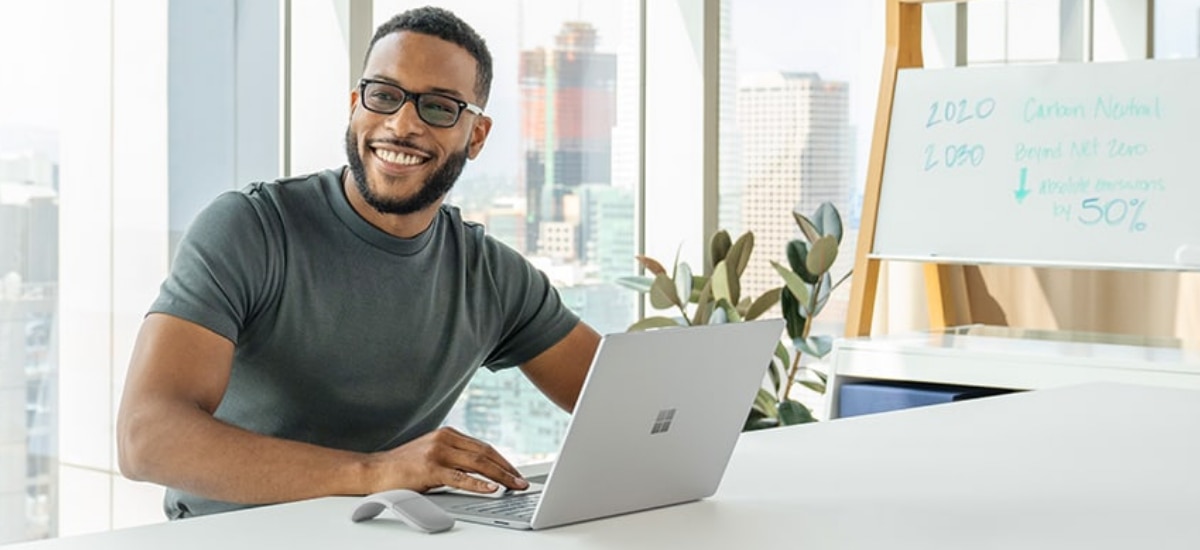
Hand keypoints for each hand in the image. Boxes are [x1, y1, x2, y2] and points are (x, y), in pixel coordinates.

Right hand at [366, 427, 528, 494]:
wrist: (374, 470)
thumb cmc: (404, 467)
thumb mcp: (433, 454)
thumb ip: (454, 456)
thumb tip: (483, 470)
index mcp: (448, 434)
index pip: (484, 447)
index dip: (503, 461)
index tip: (516, 472)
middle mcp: (445, 439)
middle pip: (485, 454)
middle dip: (507, 469)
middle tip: (522, 482)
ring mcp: (437, 452)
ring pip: (478, 464)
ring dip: (500, 476)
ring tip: (514, 486)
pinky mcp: (429, 468)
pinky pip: (460, 478)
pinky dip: (478, 484)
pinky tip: (492, 489)